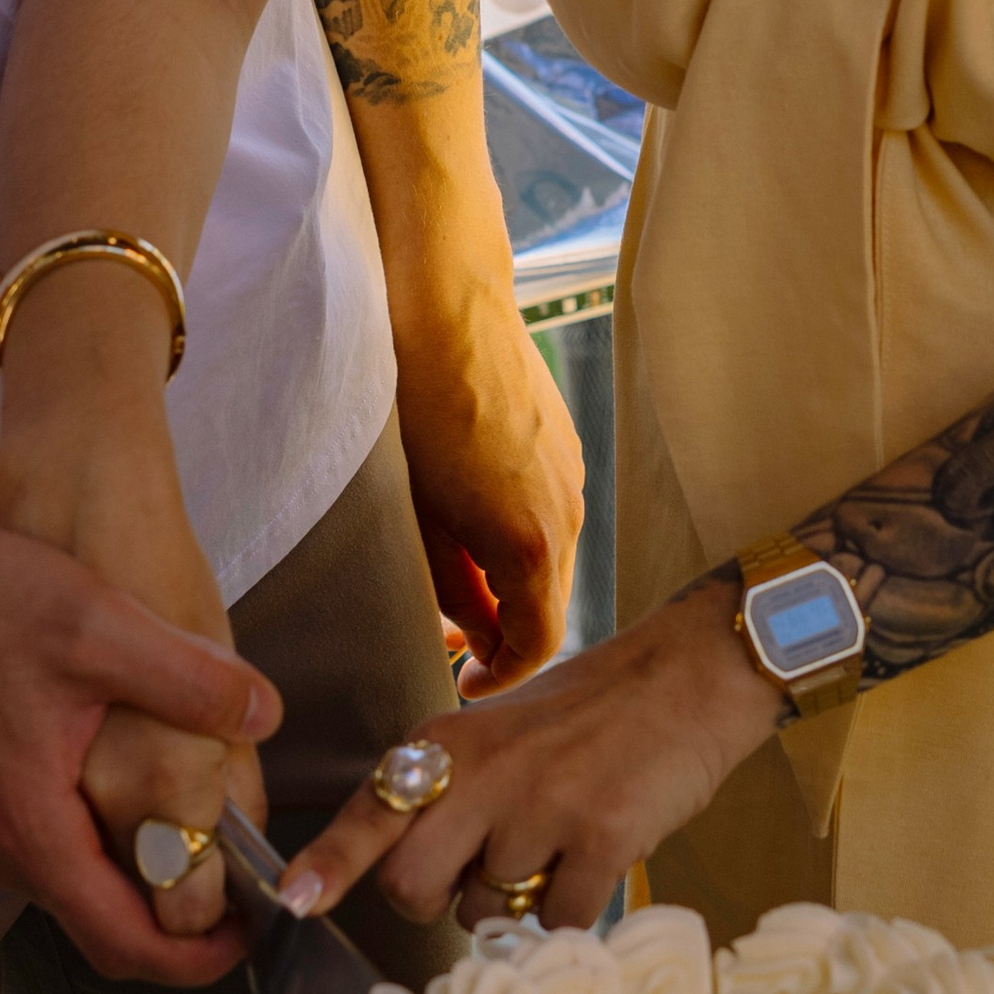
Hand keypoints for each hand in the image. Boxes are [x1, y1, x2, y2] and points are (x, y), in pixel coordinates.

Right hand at [0, 265, 258, 940]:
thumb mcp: (97, 625)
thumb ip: (189, 678)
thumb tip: (263, 714)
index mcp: (26, 827)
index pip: (123, 942)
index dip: (196, 955)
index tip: (250, 931)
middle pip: (93, 920)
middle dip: (169, 908)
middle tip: (232, 866)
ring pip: (58, 878)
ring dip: (121, 864)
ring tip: (180, 812)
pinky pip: (25, 841)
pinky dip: (78, 831)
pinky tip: (105, 771)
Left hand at [279, 582, 783, 932]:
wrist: (689, 677)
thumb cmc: (592, 712)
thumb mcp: (498, 732)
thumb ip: (451, 791)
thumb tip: (413, 868)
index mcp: (450, 744)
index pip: (372, 811)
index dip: (328, 864)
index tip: (295, 900)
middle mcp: (484, 774)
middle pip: (412, 886)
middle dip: (437, 902)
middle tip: (478, 877)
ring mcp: (544, 807)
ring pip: (490, 911)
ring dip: (516, 901)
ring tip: (559, 842)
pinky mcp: (602, 838)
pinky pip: (559, 921)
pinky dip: (574, 909)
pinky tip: (596, 857)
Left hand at [395, 282, 584, 694]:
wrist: (451, 311)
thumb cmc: (420, 409)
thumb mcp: (420, 516)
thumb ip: (452, 588)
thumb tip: (474, 631)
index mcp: (532, 544)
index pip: (539, 643)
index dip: (504, 676)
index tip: (468, 682)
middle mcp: (568, 515)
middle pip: (549, 603)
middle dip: (505, 633)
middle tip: (452, 643)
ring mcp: (573, 477)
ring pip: (551, 559)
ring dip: (512, 582)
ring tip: (456, 580)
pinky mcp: (566, 447)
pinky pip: (551, 514)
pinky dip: (521, 538)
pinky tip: (474, 520)